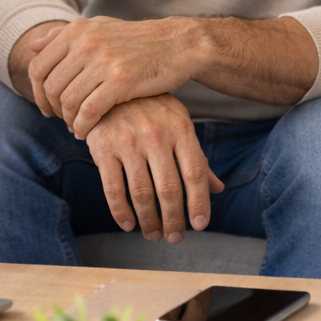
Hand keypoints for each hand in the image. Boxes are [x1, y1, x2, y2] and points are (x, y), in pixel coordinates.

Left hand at [28, 16, 197, 136]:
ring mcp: (103, 61)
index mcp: (77, 31)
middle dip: (54, 110)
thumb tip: (32, 46)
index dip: (36, 93)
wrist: (177, 44)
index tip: (48, 108)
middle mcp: (86, 43)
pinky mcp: (121, 80)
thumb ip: (63, 36)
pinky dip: (83, 127)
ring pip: (68, 102)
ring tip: (78, 127)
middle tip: (64, 120)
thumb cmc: (136, 41)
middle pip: (51, 88)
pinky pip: (89, 112)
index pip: (38, 67)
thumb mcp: (99, 28)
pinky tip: (88, 132)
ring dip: (69, 121)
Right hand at [85, 94, 224, 243]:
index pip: (195, 172)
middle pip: (169, 188)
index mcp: (180, 128)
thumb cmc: (153, 108)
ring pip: (141, 193)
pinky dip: (120, 212)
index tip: (200, 226)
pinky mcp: (103, 146)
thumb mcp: (179, 124)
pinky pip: (113, 188)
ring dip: (149, 221)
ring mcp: (128, 140)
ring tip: (153, 235)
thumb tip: (218, 188)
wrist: (112, 84)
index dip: (199, 203)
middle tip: (175, 237)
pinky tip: (128, 224)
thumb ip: (196, 156)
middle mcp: (156, 134)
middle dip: (173, 220)